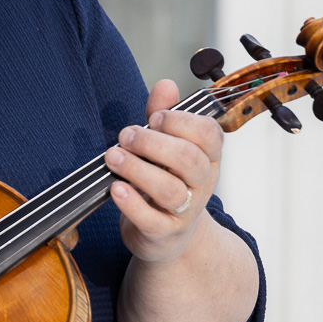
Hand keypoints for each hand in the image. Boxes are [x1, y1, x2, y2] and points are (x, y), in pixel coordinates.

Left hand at [105, 79, 221, 264]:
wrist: (167, 236)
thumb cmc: (165, 181)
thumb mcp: (165, 145)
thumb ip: (163, 115)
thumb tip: (166, 84)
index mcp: (207, 157)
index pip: (209, 134)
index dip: (181, 122)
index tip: (154, 118)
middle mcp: (202, 184)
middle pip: (188, 159)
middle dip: (153, 143)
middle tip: (126, 136)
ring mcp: (185, 211)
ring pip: (169, 189)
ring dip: (137, 169)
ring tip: (113, 157)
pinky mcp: (163, 233)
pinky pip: (151, 219)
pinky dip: (131, 203)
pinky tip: (116, 188)